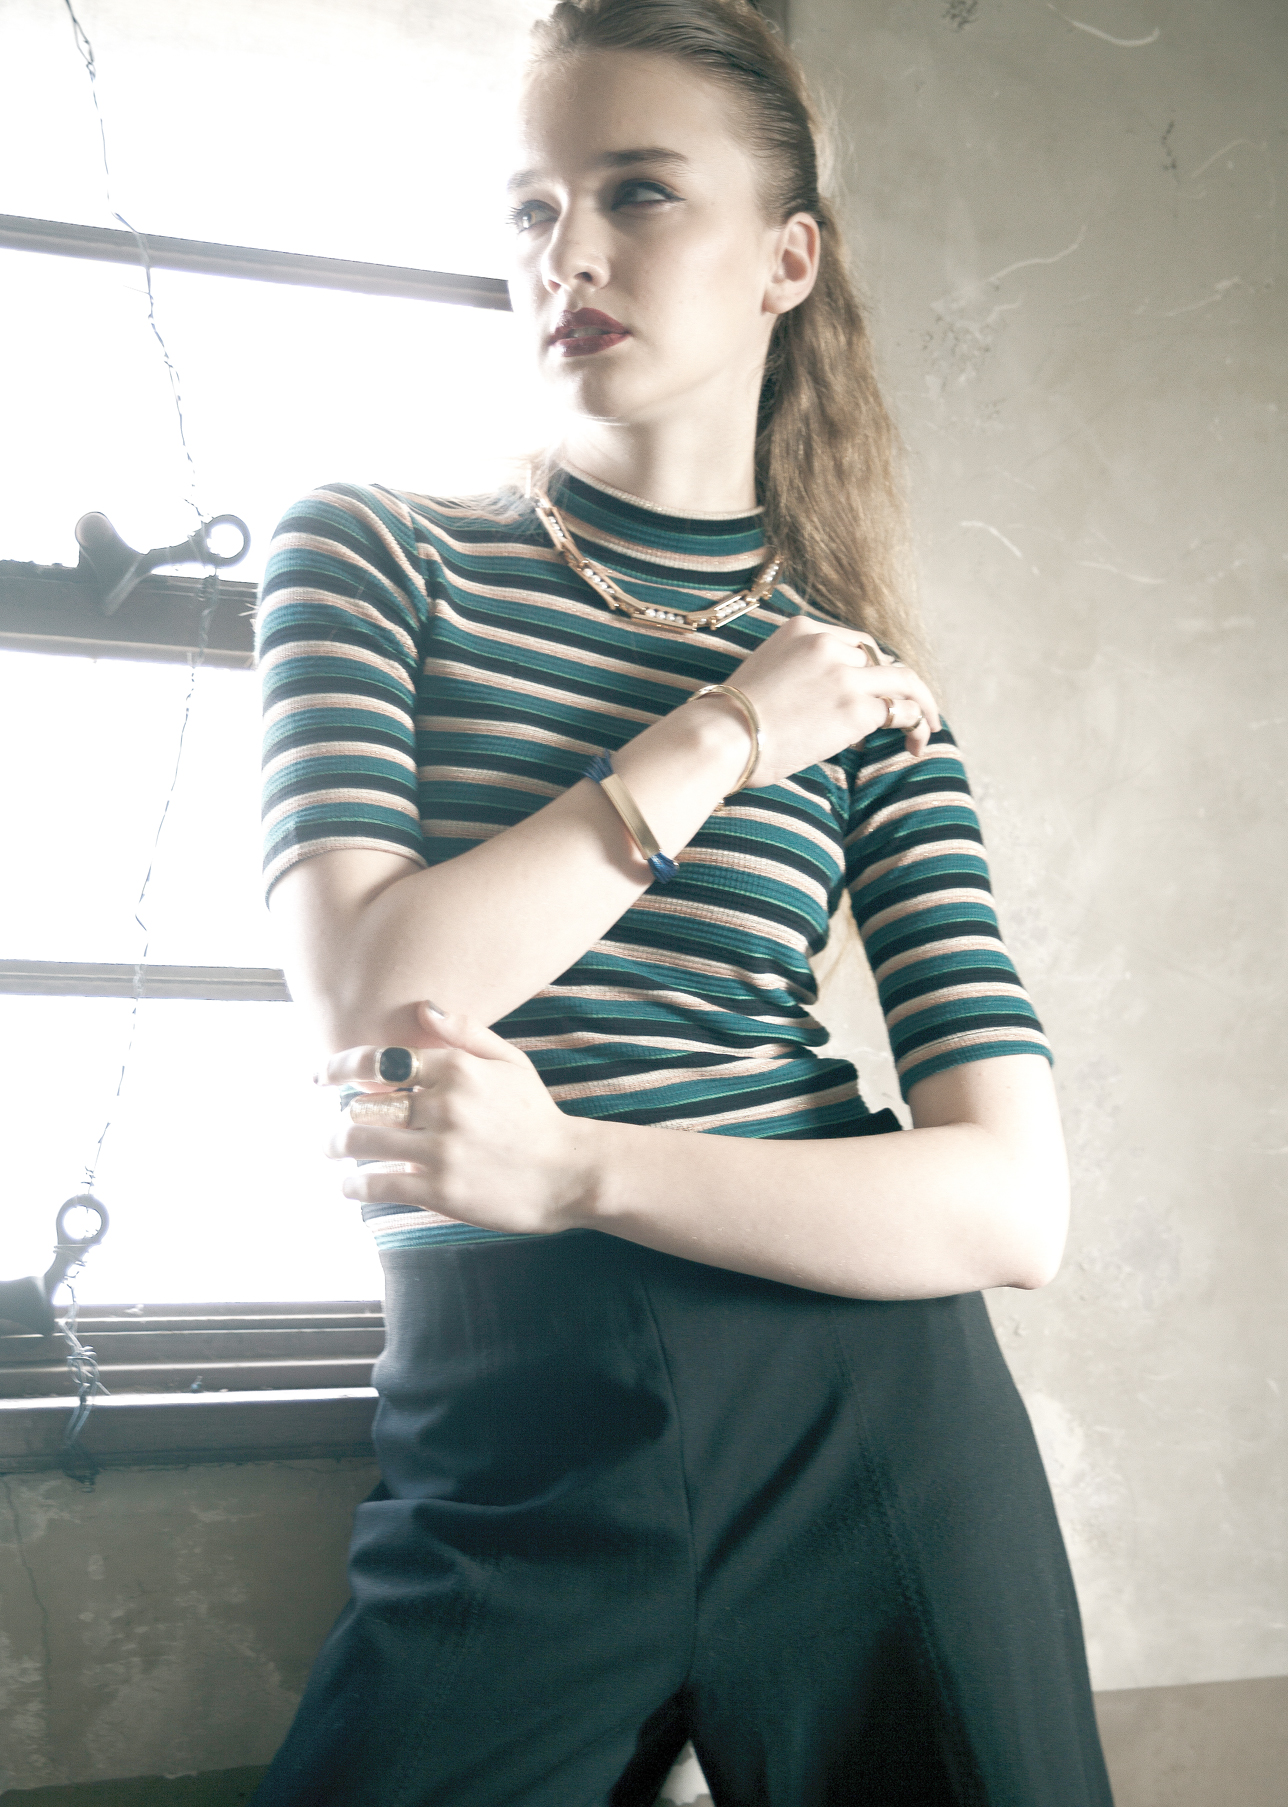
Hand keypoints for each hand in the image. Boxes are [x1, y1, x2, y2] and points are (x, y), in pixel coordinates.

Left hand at [321, 1004, 589, 1233]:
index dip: (340, 1066)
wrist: (569, 1174)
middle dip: (339, 1115)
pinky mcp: (440, 1190)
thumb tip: (422, 1008)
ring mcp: (440, 1149)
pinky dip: (355, 1185)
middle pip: (365, 1104)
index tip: (320, 1075)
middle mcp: (445, 1105)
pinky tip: (349, 1185)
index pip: (380, 1060)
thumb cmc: (537, 1116)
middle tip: (330, 1127)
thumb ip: (466, 1032)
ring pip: (362, 1141)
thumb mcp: (511, 1062)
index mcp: (458, 1070)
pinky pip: (378, 1183)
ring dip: (336, 1146)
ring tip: (330, 1150)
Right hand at [716, 617, 941, 788]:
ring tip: (928, 729)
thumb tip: (828, 708)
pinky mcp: (856, 706)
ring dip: (922, 704)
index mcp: (801, 628)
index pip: (854, 645)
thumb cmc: (731, 721)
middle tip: (917, 711)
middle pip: (882, 659)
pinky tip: (910, 745)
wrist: (723, 736)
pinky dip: (912, 726)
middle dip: (901, 686)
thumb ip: (800, 675)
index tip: (871, 696)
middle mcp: (828, 643)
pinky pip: (899, 711)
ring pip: (903, 680)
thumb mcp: (765, 675)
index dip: (868, 672)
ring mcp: (845, 673)